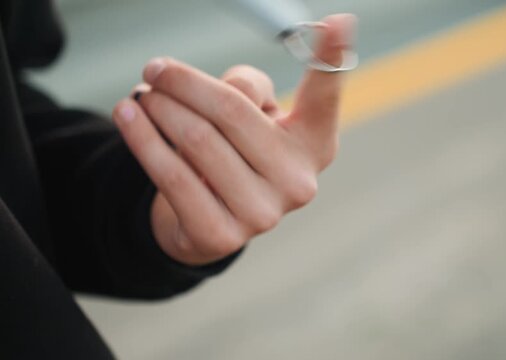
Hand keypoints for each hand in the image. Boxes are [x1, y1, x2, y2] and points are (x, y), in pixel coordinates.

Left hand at [112, 14, 355, 264]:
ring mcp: (262, 213)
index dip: (332, 56)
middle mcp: (298, 181)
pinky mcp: (221, 235)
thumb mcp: (253, 116)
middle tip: (156, 69)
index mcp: (314, 144)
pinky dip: (142, 137)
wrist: (212, 220)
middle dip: (184, 82)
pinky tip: (127, 115)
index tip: (339, 20)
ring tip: (144, 93)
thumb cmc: (236, 153)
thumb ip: (246, 91)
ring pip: (197, 139)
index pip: (324, 97)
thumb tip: (216, 91)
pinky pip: (171, 175)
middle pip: (232, 110)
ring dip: (160, 107)